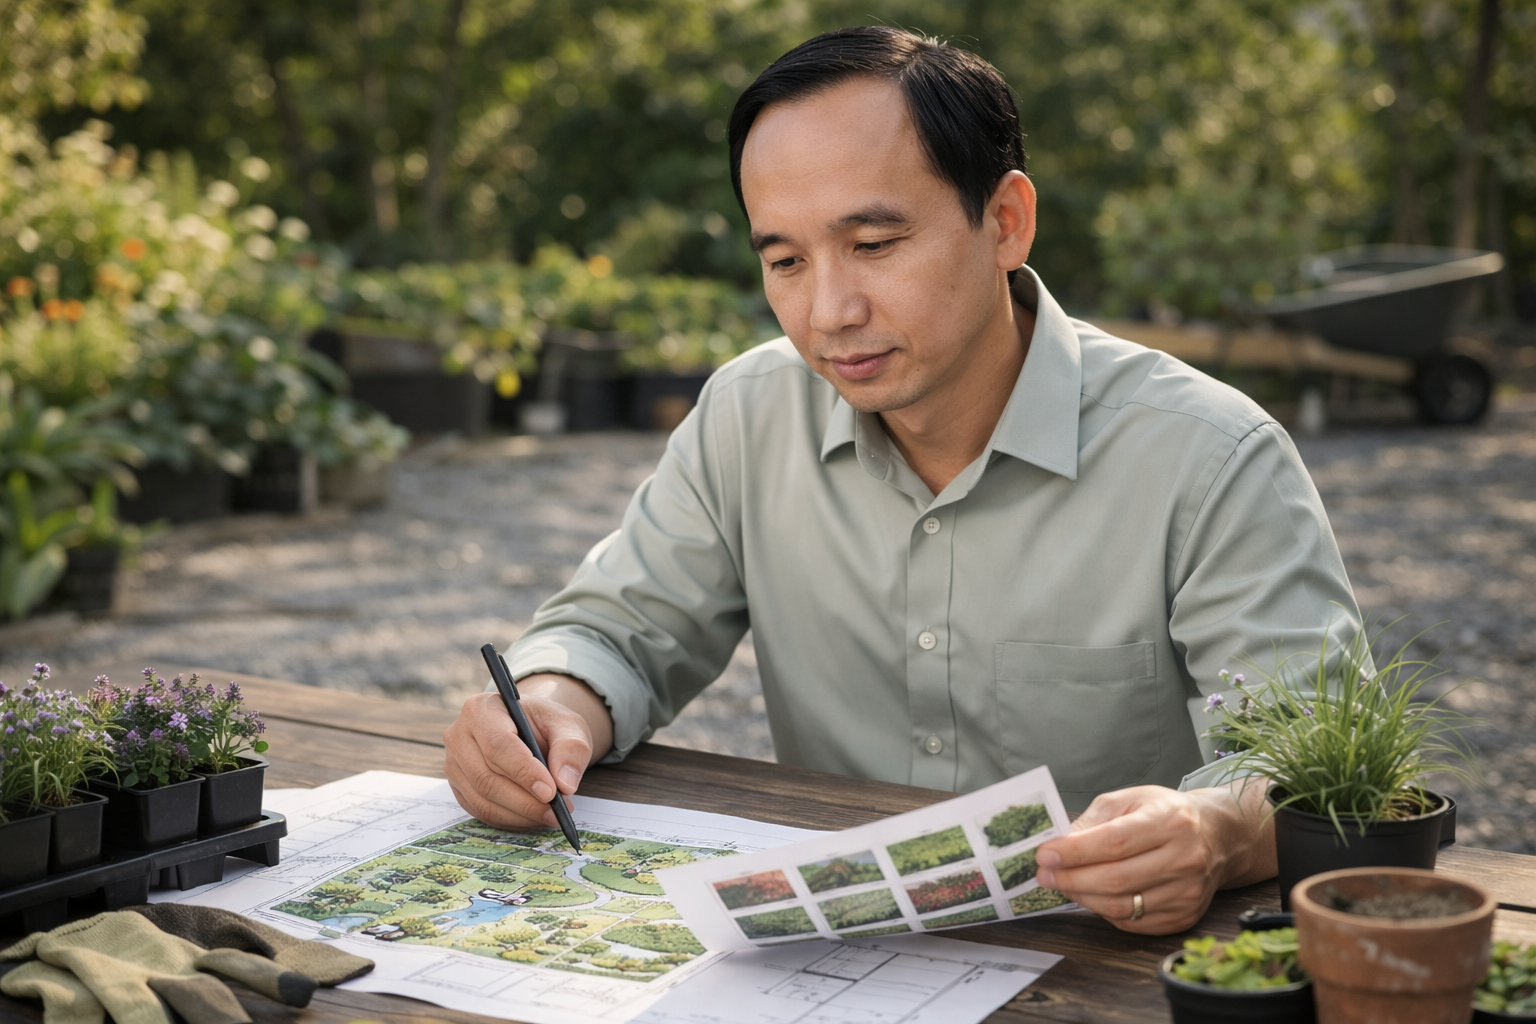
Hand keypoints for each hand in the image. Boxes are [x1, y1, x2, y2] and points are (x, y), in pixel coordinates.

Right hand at [443, 673, 613, 830]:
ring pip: (483, 799)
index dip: (524, 772)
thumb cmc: (546, 725)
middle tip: (558, 810)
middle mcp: (460, 735)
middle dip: (525, 800)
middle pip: (487, 777)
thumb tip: (565, 783)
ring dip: (520, 814)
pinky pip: (481, 811)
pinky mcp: (458, 787)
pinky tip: (534, 816)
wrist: (532, 730)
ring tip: (552, 814)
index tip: (550, 792)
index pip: (498, 745)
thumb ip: (571, 748)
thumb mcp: (568, 725)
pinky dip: (511, 819)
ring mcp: (455, 763)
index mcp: (484, 709)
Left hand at [1034, 781, 1274, 934]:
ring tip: (1063, 885)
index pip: (1114, 842)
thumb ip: (1094, 820)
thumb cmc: (1167, 814)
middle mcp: (1184, 858)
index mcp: (1170, 821)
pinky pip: (1133, 922)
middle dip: (1070, 878)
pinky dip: (1105, 911)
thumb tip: (1059, 845)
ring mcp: (1187, 892)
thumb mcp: (1130, 799)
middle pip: (1115, 879)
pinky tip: (1093, 896)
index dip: (1074, 852)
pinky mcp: (1184, 916)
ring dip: (1083, 897)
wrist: (1216, 837)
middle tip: (1044, 874)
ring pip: (1122, 906)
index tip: (1045, 854)